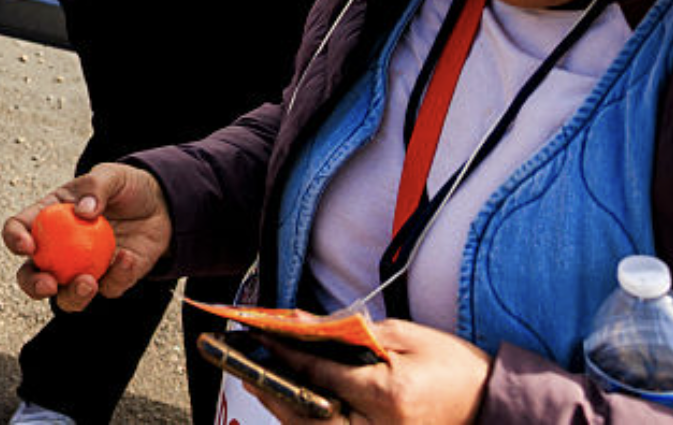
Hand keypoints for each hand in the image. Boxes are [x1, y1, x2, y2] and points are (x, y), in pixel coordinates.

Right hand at [3, 163, 171, 310]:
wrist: (162, 206)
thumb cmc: (127, 187)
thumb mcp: (111, 176)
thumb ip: (96, 188)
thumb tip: (83, 212)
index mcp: (49, 217)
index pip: (19, 228)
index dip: (14, 239)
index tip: (26, 246)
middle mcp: (60, 248)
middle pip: (32, 274)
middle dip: (33, 285)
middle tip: (48, 284)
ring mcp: (84, 268)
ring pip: (66, 296)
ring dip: (72, 296)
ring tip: (87, 283)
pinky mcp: (112, 280)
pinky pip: (109, 288)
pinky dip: (117, 278)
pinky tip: (127, 257)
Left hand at [251, 318, 490, 424]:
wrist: (493, 403)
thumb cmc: (453, 366)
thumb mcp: (404, 336)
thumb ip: (350, 331)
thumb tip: (305, 326)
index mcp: (389, 395)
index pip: (321, 373)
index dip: (286, 355)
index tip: (260, 338)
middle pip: (311, 415)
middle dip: (276, 392)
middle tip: (248, 370)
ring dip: (288, 412)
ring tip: (264, 387)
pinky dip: (312, 422)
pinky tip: (296, 406)